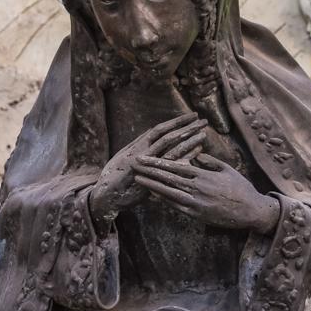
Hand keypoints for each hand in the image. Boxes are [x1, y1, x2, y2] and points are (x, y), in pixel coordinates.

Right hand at [89, 112, 207, 225]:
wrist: (106, 195)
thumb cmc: (115, 177)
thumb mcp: (126, 158)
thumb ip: (140, 148)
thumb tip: (151, 136)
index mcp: (138, 145)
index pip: (161, 130)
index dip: (176, 122)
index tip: (191, 116)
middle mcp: (143, 151)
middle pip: (169, 135)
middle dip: (187, 127)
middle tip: (203, 120)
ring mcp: (147, 163)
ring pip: (171, 148)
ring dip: (188, 140)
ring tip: (203, 133)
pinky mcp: (150, 176)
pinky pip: (171, 165)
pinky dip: (185, 157)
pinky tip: (197, 152)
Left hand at [133, 154, 280, 233]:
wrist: (250, 210)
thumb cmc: (240, 188)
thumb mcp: (227, 169)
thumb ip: (209, 161)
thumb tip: (195, 155)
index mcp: (204, 175)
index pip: (176, 166)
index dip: (158, 161)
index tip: (145, 157)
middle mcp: (197, 188)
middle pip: (168, 178)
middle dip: (149, 171)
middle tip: (134, 165)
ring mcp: (196, 202)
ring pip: (169, 192)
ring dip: (152, 185)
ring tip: (138, 179)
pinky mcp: (197, 214)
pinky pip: (176, 206)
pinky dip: (163, 200)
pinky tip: (153, 195)